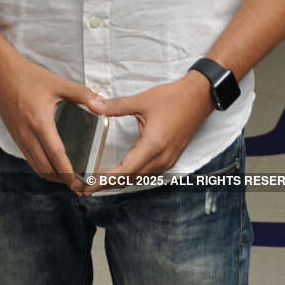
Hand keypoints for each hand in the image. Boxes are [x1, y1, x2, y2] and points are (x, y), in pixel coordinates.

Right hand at [0, 54, 97, 192]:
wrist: (1, 74)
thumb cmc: (30, 77)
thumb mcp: (58, 83)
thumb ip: (81, 94)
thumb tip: (101, 105)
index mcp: (40, 123)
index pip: (56, 156)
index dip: (69, 172)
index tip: (80, 183)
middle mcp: (27, 135)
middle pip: (45, 168)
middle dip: (62, 179)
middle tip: (78, 182)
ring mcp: (19, 137)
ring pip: (35, 166)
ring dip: (51, 174)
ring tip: (67, 176)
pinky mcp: (14, 136)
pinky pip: (28, 158)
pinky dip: (41, 165)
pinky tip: (51, 161)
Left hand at [81, 71, 213, 193]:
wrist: (199, 97)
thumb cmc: (173, 98)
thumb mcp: (142, 100)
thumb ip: (116, 106)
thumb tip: (93, 105)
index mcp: (153, 145)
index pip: (125, 170)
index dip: (105, 179)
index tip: (88, 184)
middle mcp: (161, 158)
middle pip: (130, 178)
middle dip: (107, 184)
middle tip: (85, 187)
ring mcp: (168, 160)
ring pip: (139, 178)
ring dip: (119, 181)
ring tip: (98, 182)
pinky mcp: (170, 158)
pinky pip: (148, 173)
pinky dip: (132, 176)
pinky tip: (121, 173)